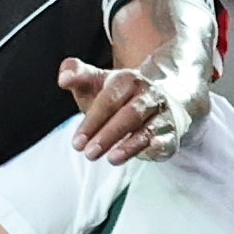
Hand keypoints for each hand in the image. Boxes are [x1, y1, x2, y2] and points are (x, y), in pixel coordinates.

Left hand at [58, 58, 175, 163]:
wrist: (155, 100)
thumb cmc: (117, 96)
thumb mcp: (96, 82)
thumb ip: (77, 74)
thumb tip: (63, 78)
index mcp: (128, 80)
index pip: (109, 100)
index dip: (92, 121)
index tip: (77, 142)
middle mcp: (148, 95)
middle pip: (129, 114)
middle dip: (108, 135)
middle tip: (89, 154)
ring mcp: (162, 114)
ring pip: (147, 129)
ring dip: (130, 145)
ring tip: (112, 159)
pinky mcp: (171, 132)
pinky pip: (167, 139)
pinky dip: (161, 145)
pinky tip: (152, 150)